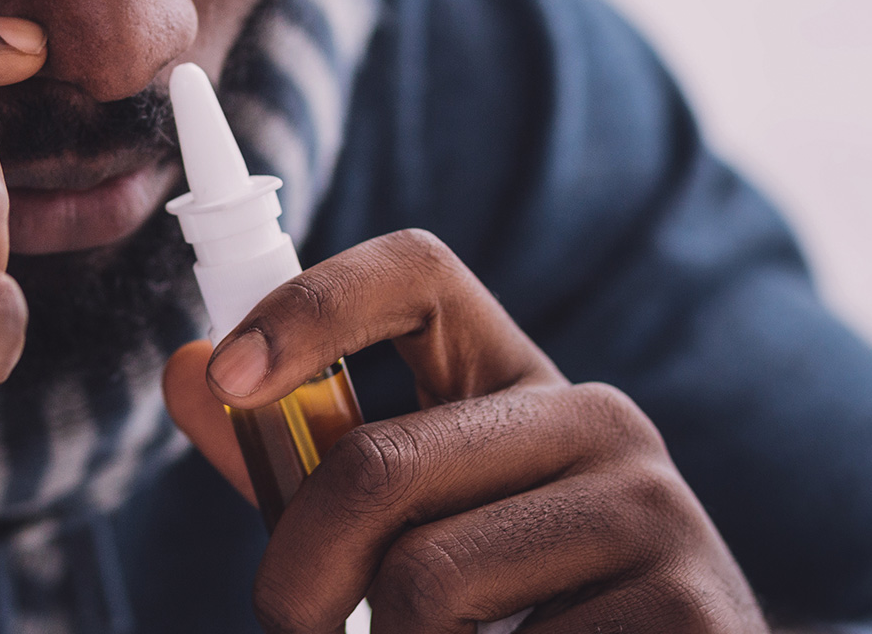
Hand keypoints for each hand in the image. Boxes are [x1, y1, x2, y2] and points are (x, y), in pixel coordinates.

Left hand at [163, 230, 766, 632]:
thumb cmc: (510, 626)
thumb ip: (299, 473)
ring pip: (422, 580)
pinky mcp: (685, 610)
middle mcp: (599, 423)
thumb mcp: (412, 537)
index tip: (229, 376)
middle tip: (294, 633)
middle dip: (296, 577)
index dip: (310, 302)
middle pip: (376, 464)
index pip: (419, 273)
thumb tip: (185, 371)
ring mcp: (655, 513)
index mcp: (521, 389)